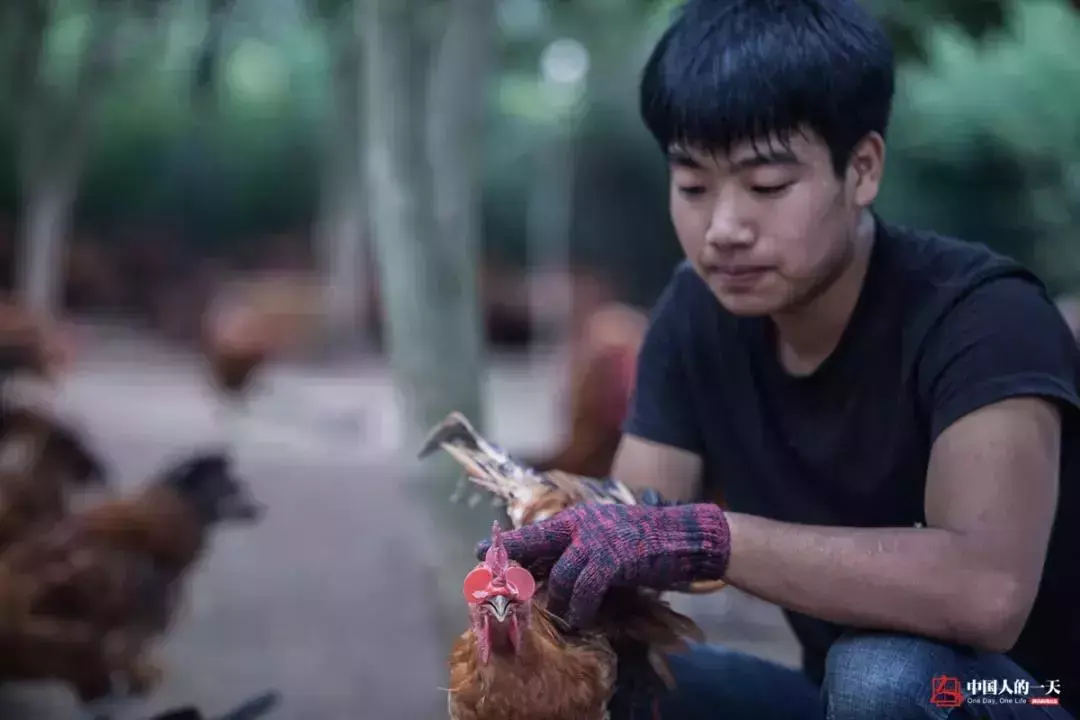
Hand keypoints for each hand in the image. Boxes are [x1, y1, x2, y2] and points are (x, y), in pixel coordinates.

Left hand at [475, 502, 729, 627]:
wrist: (681, 536)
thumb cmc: (644, 540)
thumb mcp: (606, 535)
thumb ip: (579, 547)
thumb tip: (549, 569)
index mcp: (577, 518)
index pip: (534, 530)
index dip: (507, 543)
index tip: (478, 552)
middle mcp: (581, 524)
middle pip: (535, 544)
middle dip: (514, 567)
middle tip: (499, 588)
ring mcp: (597, 539)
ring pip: (560, 574)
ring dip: (559, 599)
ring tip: (563, 613)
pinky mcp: (613, 558)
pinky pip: (585, 588)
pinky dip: (580, 606)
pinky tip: (580, 617)